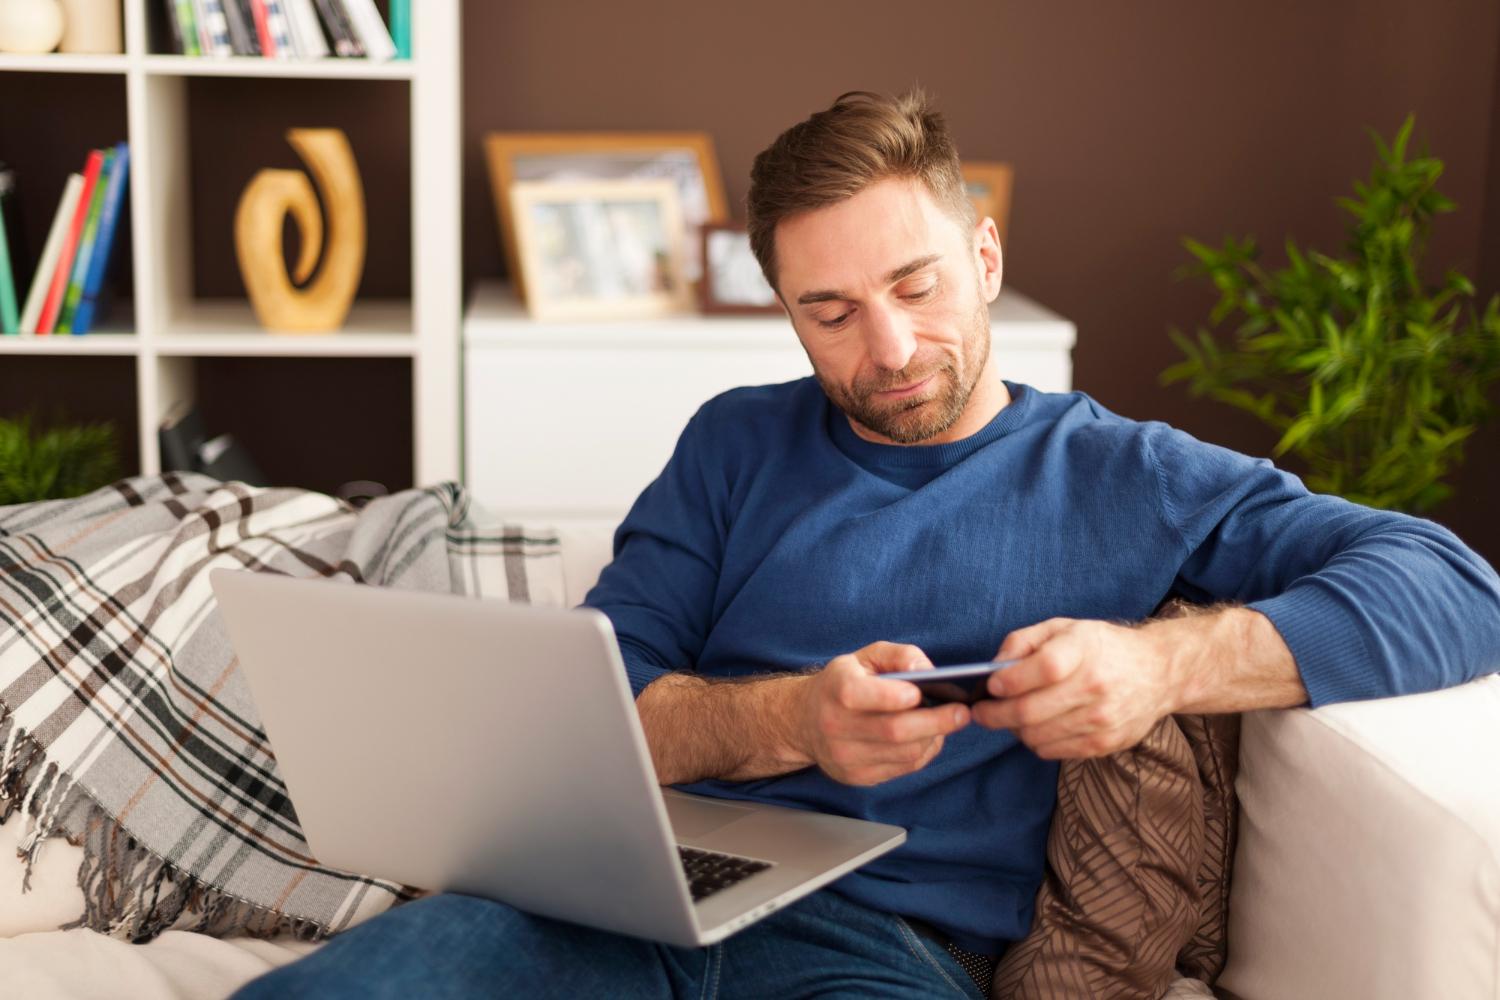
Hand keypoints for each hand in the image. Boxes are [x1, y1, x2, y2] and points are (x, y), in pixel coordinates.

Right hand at [795, 641, 971, 785]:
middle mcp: (835, 727)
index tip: (921, 692)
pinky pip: (903, 768)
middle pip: (893, 731)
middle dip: (935, 722)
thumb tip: (927, 671)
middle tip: (962, 712)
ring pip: (904, 753)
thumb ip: (898, 655)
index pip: (859, 696)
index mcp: (835, 690)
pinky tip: (929, 737)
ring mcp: (846, 757)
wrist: (806, 722)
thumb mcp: (865, 657)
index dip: (894, 696)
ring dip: (933, 738)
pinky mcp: (859, 777)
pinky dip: (924, 752)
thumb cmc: (843, 683)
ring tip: (947, 722)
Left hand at [970, 618, 1178, 758]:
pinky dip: (1035, 741)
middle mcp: (1095, 686)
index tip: (991, 685)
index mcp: (1084, 650)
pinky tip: (1037, 726)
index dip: (1009, 680)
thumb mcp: (1063, 628)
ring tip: (1011, 717)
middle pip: (1030, 711)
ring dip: (1013, 730)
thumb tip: (994, 667)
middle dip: (995, 714)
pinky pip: (1052, 751)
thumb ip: (1023, 641)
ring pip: (1036, 736)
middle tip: (982, 711)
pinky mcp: (1104, 744)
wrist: (1158, 673)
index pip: (1041, 669)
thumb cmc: (1102, 648)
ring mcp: (1102, 719)